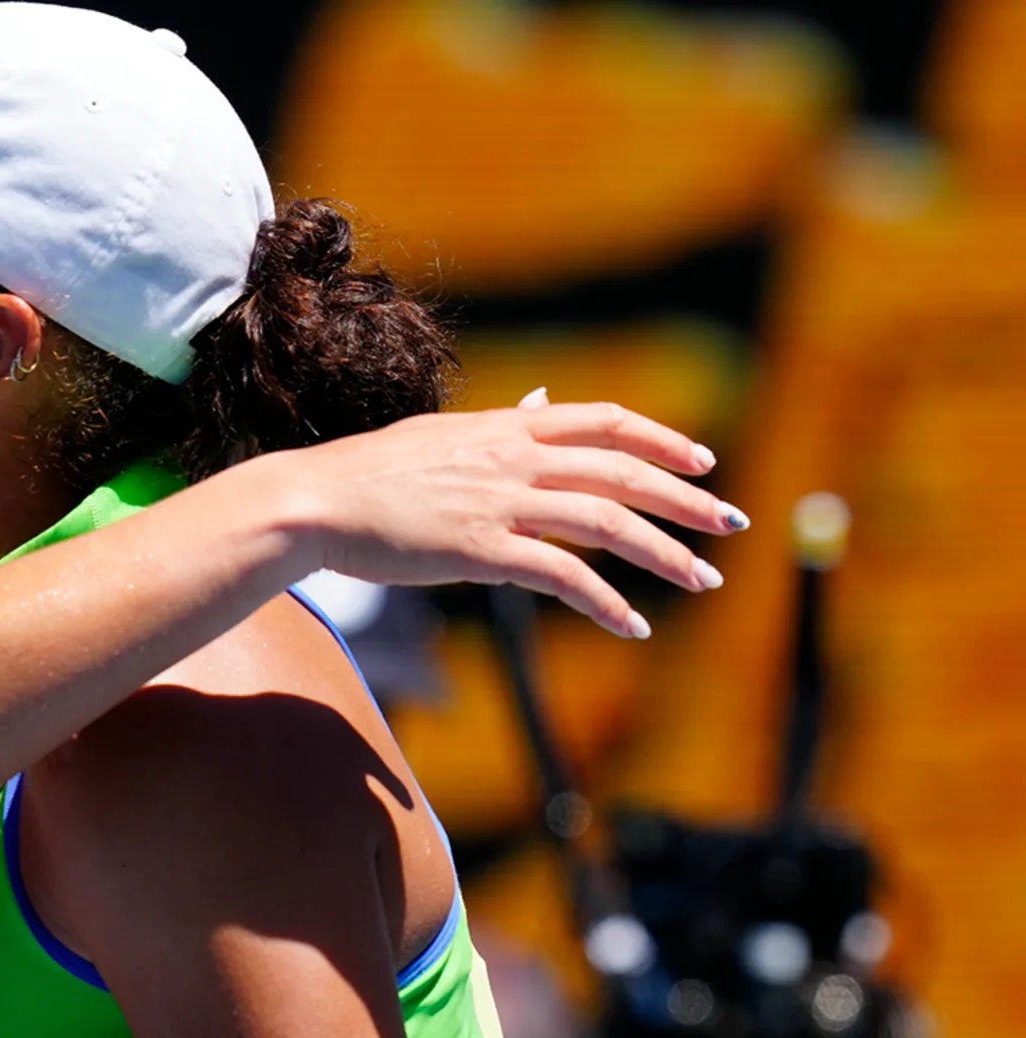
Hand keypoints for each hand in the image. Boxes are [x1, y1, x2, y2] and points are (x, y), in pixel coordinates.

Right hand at [255, 399, 744, 638]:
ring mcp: (502, 503)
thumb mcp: (442, 434)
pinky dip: (606, 604)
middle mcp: (514, 458)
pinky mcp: (483, 550)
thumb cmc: (369, 473)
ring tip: (702, 580)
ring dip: (666, 554)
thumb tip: (540, 401)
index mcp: (506, 428)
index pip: (604, 422)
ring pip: (608, 523)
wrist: (316, 501)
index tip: (703, 462)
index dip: (662, 440)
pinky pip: (563, 577)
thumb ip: (500, 425)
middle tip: (730, 524)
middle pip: (623, 472)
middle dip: (686, 499)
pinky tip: (632, 626)